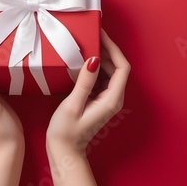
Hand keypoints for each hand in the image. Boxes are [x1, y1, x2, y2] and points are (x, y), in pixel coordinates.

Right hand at [47, 29, 130, 154]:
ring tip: (86, 43)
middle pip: (117, 67)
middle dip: (107, 49)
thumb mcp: (72, 105)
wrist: (64, 151)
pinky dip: (95, 66)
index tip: (101, 34)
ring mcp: (107, 99)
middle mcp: (113, 98)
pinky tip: (82, 60)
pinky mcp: (98, 99)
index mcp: (111, 99)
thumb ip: (84, 82)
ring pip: (110, 71)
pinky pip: (101, 78)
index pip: (122, 67)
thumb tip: (94, 59)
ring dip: (100, 56)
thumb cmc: (66, 132)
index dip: (114, 48)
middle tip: (91, 35)